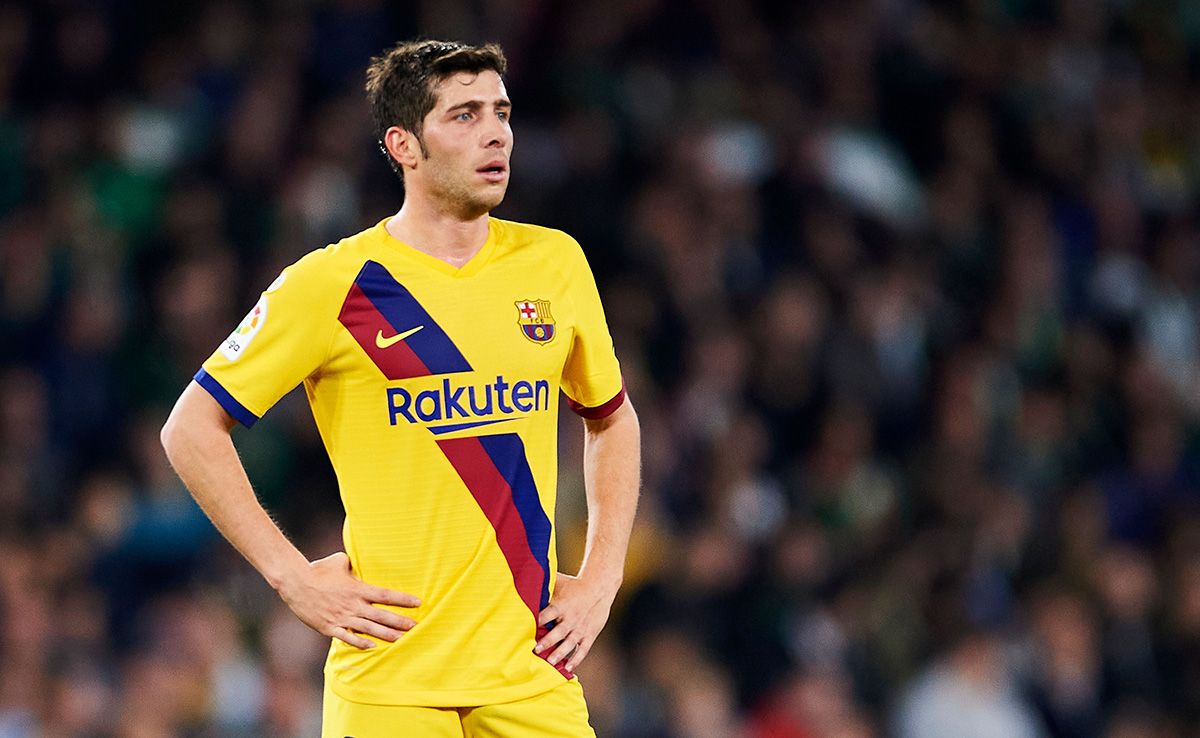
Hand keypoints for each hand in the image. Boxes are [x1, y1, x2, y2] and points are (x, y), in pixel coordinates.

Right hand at [276, 552, 419, 649]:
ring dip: (387, 635)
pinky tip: (373, 648)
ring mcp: (342, 617)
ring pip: (370, 629)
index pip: (386, 595)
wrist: (296, 583)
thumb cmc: (318, 570)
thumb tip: (359, 560)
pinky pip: (348, 638)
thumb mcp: (339, 561)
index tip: (418, 603)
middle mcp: (353, 605)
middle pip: (382, 615)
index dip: (403, 600)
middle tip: (416, 626)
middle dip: (401, 622)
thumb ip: (353, 563)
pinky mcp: (330, 627)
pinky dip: (361, 644)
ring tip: (402, 640)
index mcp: (358, 589)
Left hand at [534, 573, 619, 672]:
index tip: (525, 629)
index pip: (546, 615)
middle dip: (547, 641)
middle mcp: (571, 618)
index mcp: (561, 606)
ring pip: (569, 643)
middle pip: (558, 632)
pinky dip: (576, 659)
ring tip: (550, 662)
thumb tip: (524, 576)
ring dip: (560, 653)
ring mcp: (581, 628)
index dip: (537, 622)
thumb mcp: (559, 582)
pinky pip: (582, 650)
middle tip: (536, 650)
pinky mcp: (589, 635)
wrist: (600, 588)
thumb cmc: (575, 585)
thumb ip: (543, 584)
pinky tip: (568, 668)